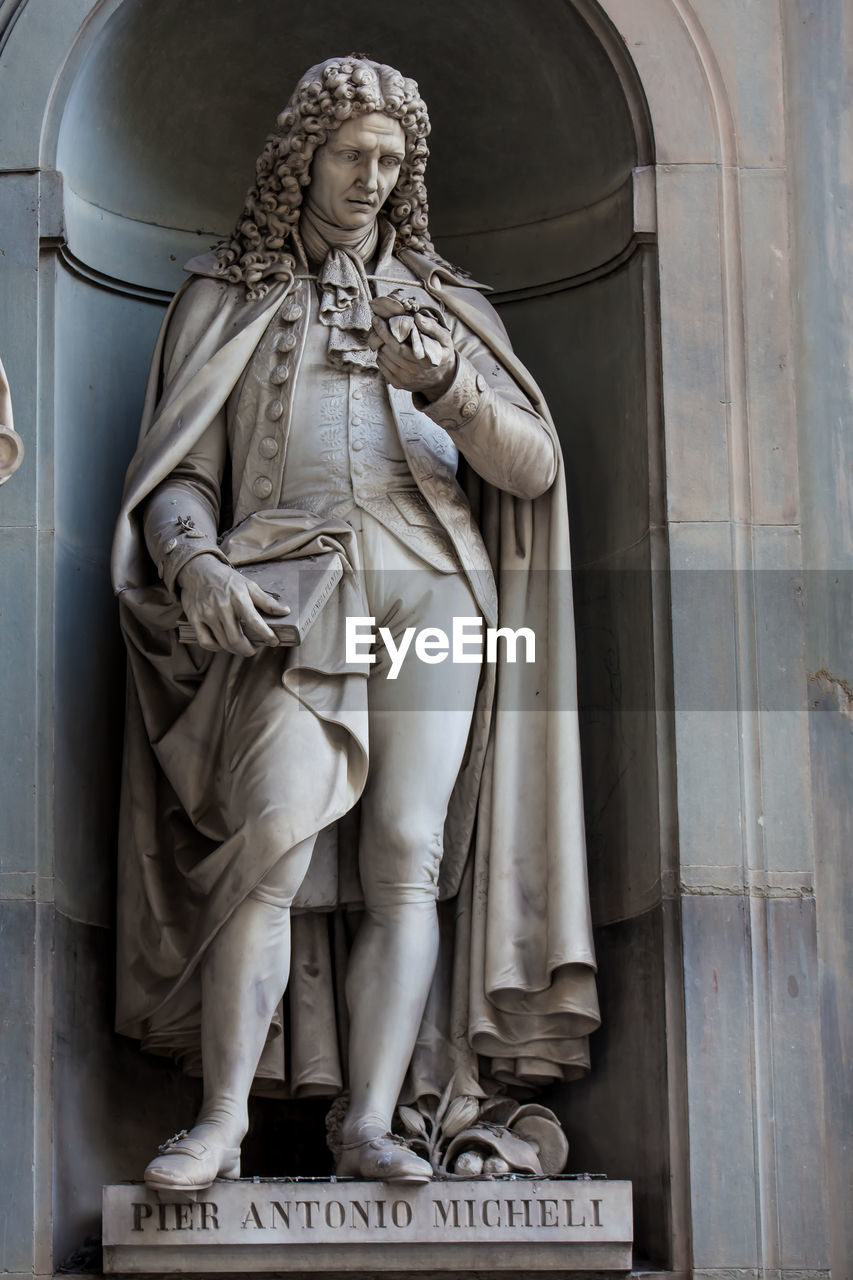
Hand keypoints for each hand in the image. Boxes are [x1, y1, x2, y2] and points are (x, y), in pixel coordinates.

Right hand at [176, 554, 290, 655]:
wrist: (198, 570)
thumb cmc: (227, 579)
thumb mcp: (249, 585)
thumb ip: (267, 601)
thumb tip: (286, 611)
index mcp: (238, 598)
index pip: (254, 622)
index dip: (266, 635)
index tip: (274, 642)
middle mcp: (222, 607)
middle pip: (236, 639)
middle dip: (249, 650)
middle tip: (254, 649)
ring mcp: (207, 614)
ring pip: (223, 643)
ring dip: (235, 650)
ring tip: (242, 646)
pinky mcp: (195, 619)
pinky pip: (206, 642)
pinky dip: (216, 648)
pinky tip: (223, 644)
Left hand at [369, 305, 455, 400]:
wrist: (442, 378)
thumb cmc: (442, 354)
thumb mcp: (444, 339)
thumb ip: (432, 327)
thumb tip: (417, 317)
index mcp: (423, 361)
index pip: (397, 346)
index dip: (385, 333)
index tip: (377, 320)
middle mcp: (412, 373)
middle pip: (386, 352)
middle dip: (380, 337)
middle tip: (379, 324)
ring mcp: (403, 380)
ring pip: (382, 358)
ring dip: (381, 346)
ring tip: (385, 338)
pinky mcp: (398, 384)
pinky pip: (382, 367)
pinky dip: (382, 356)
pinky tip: (388, 350)